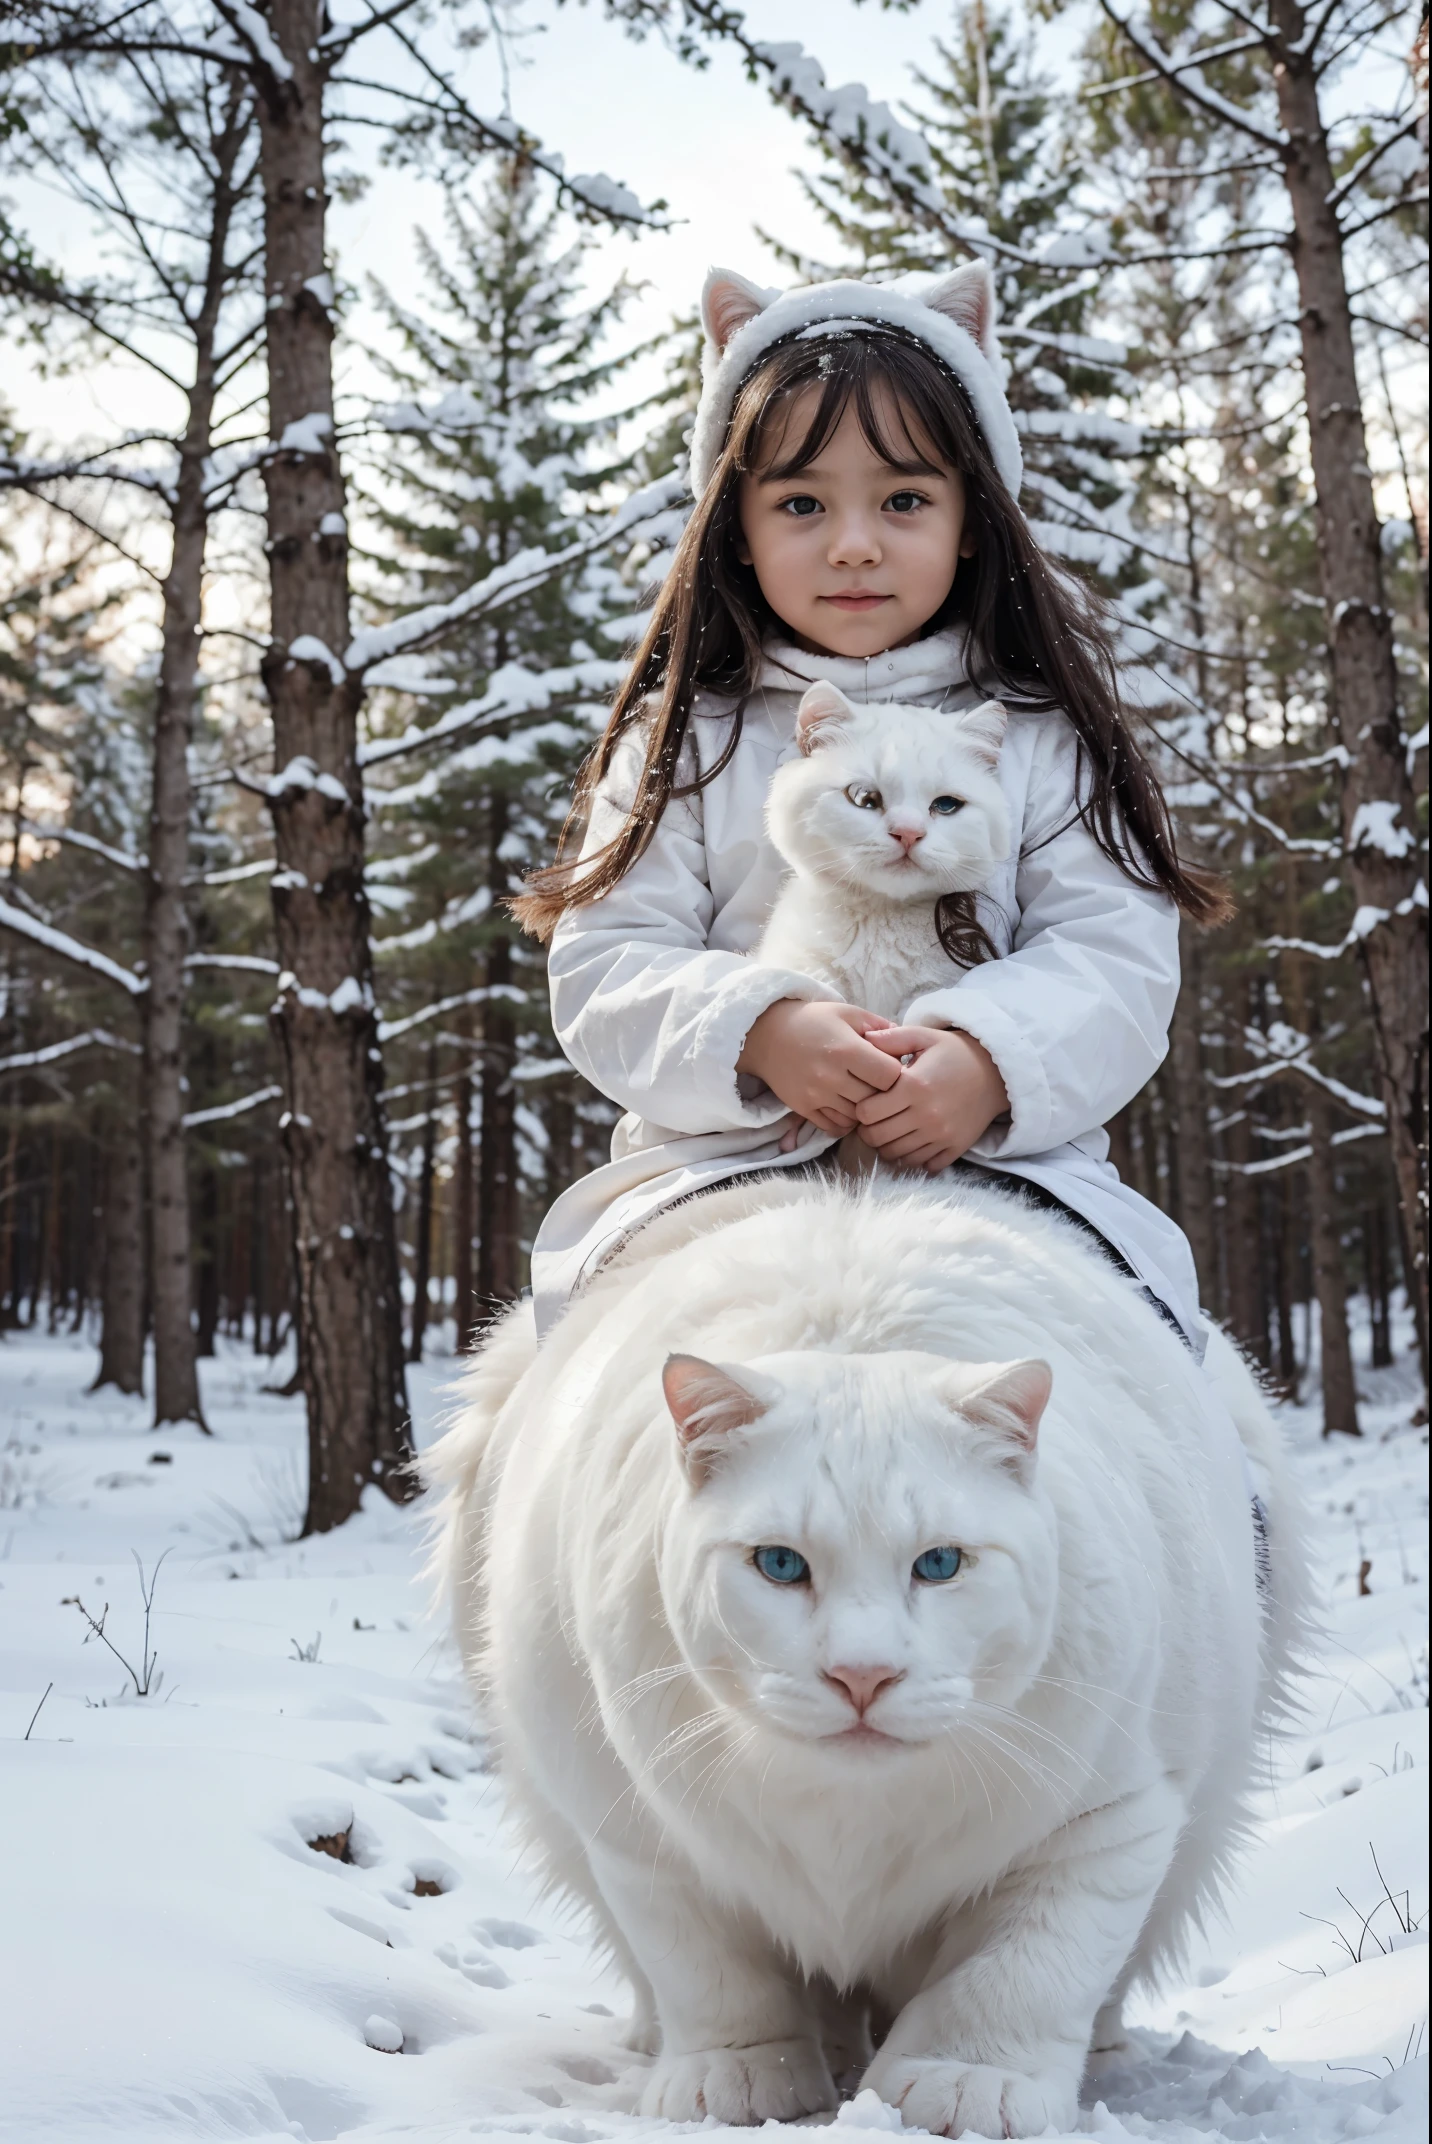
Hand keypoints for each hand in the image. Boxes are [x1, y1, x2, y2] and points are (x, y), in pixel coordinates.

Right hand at [737, 999, 900, 1136]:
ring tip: (864, 1095)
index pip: (889, 1076)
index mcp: (846, 1049)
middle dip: (883, 1095)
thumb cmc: (812, 1020)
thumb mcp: (847, 1013)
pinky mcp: (803, 1108)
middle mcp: (831, 1075)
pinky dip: (846, 1122)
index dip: (897, 1074)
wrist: (766, 1034)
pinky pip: (835, 1127)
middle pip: (875, 1100)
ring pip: (857, 1118)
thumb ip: (880, 1026)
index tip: (891, 1068)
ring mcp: (815, 1095)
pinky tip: (847, 1107)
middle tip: (880, 1086)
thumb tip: (906, 1044)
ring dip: (866, 1110)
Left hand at [853, 1027, 1008, 1171]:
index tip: (868, 1103)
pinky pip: (923, 1166)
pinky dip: (914, 1158)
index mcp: (914, 1086)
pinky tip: (914, 1142)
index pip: (867, 1113)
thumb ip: (891, 1038)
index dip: (861, 1110)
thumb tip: (863, 1037)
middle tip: (876, 1122)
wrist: (996, 1073)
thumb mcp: (924, 1036)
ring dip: (889, 1146)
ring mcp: (941, 1135)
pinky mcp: (955, 1148)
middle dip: (869, 1131)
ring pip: (897, 1156)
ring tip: (893, 1131)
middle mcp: (926, 1115)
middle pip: (878, 1138)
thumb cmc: (955, 1053)